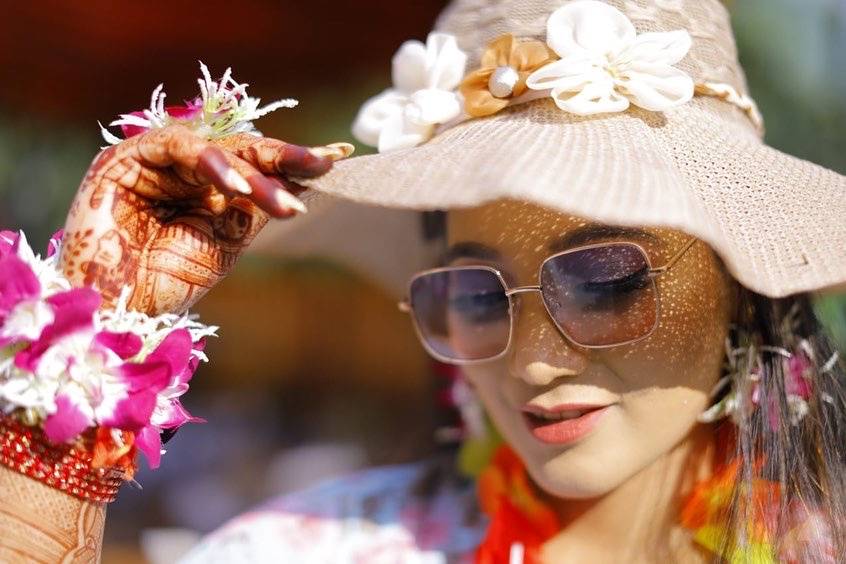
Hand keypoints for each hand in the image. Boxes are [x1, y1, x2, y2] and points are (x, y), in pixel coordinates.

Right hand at [60, 125, 345, 314]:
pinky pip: (176, 146)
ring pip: (215, 149)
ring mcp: (157, 162)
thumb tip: (299, 180)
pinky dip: (208, 162)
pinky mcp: (126, 159)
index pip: (257, 166)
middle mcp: (185, 171)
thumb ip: (254, 208)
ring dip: (251, 173)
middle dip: (284, 160)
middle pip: (241, 152)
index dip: (293, 163)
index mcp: (208, 189)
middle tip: (323, 165)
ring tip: (279, 201)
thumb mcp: (226, 242)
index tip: (338, 158)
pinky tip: (234, 185)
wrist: (118, 310)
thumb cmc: (167, 282)